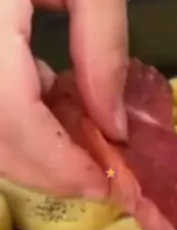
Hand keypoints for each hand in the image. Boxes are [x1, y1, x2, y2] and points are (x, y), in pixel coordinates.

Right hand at [0, 0, 127, 196]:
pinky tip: (48, 99)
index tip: (102, 184)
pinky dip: (14, 113)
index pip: (9, 114)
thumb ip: (102, 46)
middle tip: (94, 175)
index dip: (55, 163)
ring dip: (27, 146)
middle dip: (41, 166)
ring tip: (79, 139)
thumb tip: (112, 126)